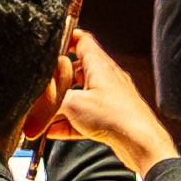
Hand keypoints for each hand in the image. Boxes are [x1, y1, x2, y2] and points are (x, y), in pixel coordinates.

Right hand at [43, 31, 177, 173]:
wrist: (141, 143)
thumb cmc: (114, 117)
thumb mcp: (73, 103)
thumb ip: (53, 99)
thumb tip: (40, 99)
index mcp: (99, 65)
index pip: (82, 40)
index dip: (66, 37)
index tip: (51, 42)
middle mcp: (106, 78)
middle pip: (78, 70)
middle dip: (59, 78)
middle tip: (42, 84)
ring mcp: (110, 98)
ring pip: (81, 96)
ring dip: (62, 105)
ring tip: (44, 114)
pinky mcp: (112, 118)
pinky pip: (86, 116)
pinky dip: (70, 122)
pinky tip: (53, 131)